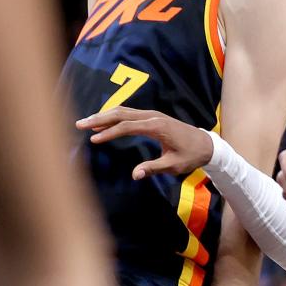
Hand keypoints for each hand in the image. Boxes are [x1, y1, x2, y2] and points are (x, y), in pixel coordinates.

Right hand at [76, 106, 213, 179]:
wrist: (206, 144)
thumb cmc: (190, 156)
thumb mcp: (173, 165)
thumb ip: (153, 168)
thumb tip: (135, 175)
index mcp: (157, 126)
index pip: (127, 127)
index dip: (109, 133)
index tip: (94, 139)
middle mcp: (153, 116)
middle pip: (121, 113)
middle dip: (100, 118)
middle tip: (80, 124)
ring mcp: (152, 114)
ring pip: (124, 111)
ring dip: (104, 116)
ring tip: (86, 123)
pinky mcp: (152, 117)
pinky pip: (129, 113)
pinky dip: (114, 117)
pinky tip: (103, 123)